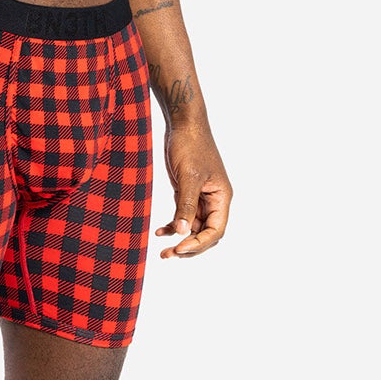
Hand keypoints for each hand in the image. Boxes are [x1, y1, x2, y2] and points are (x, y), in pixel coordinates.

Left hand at [157, 122, 231, 257]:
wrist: (182, 124)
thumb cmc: (190, 145)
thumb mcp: (188, 176)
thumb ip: (186, 205)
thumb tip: (183, 232)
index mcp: (221, 197)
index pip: (216, 230)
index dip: (199, 243)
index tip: (180, 248)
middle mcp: (214, 200)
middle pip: (206, 234)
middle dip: (189, 247)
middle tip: (168, 255)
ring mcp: (200, 197)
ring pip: (193, 228)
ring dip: (179, 239)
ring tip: (163, 253)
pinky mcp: (187, 192)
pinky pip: (182, 216)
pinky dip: (172, 226)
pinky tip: (159, 232)